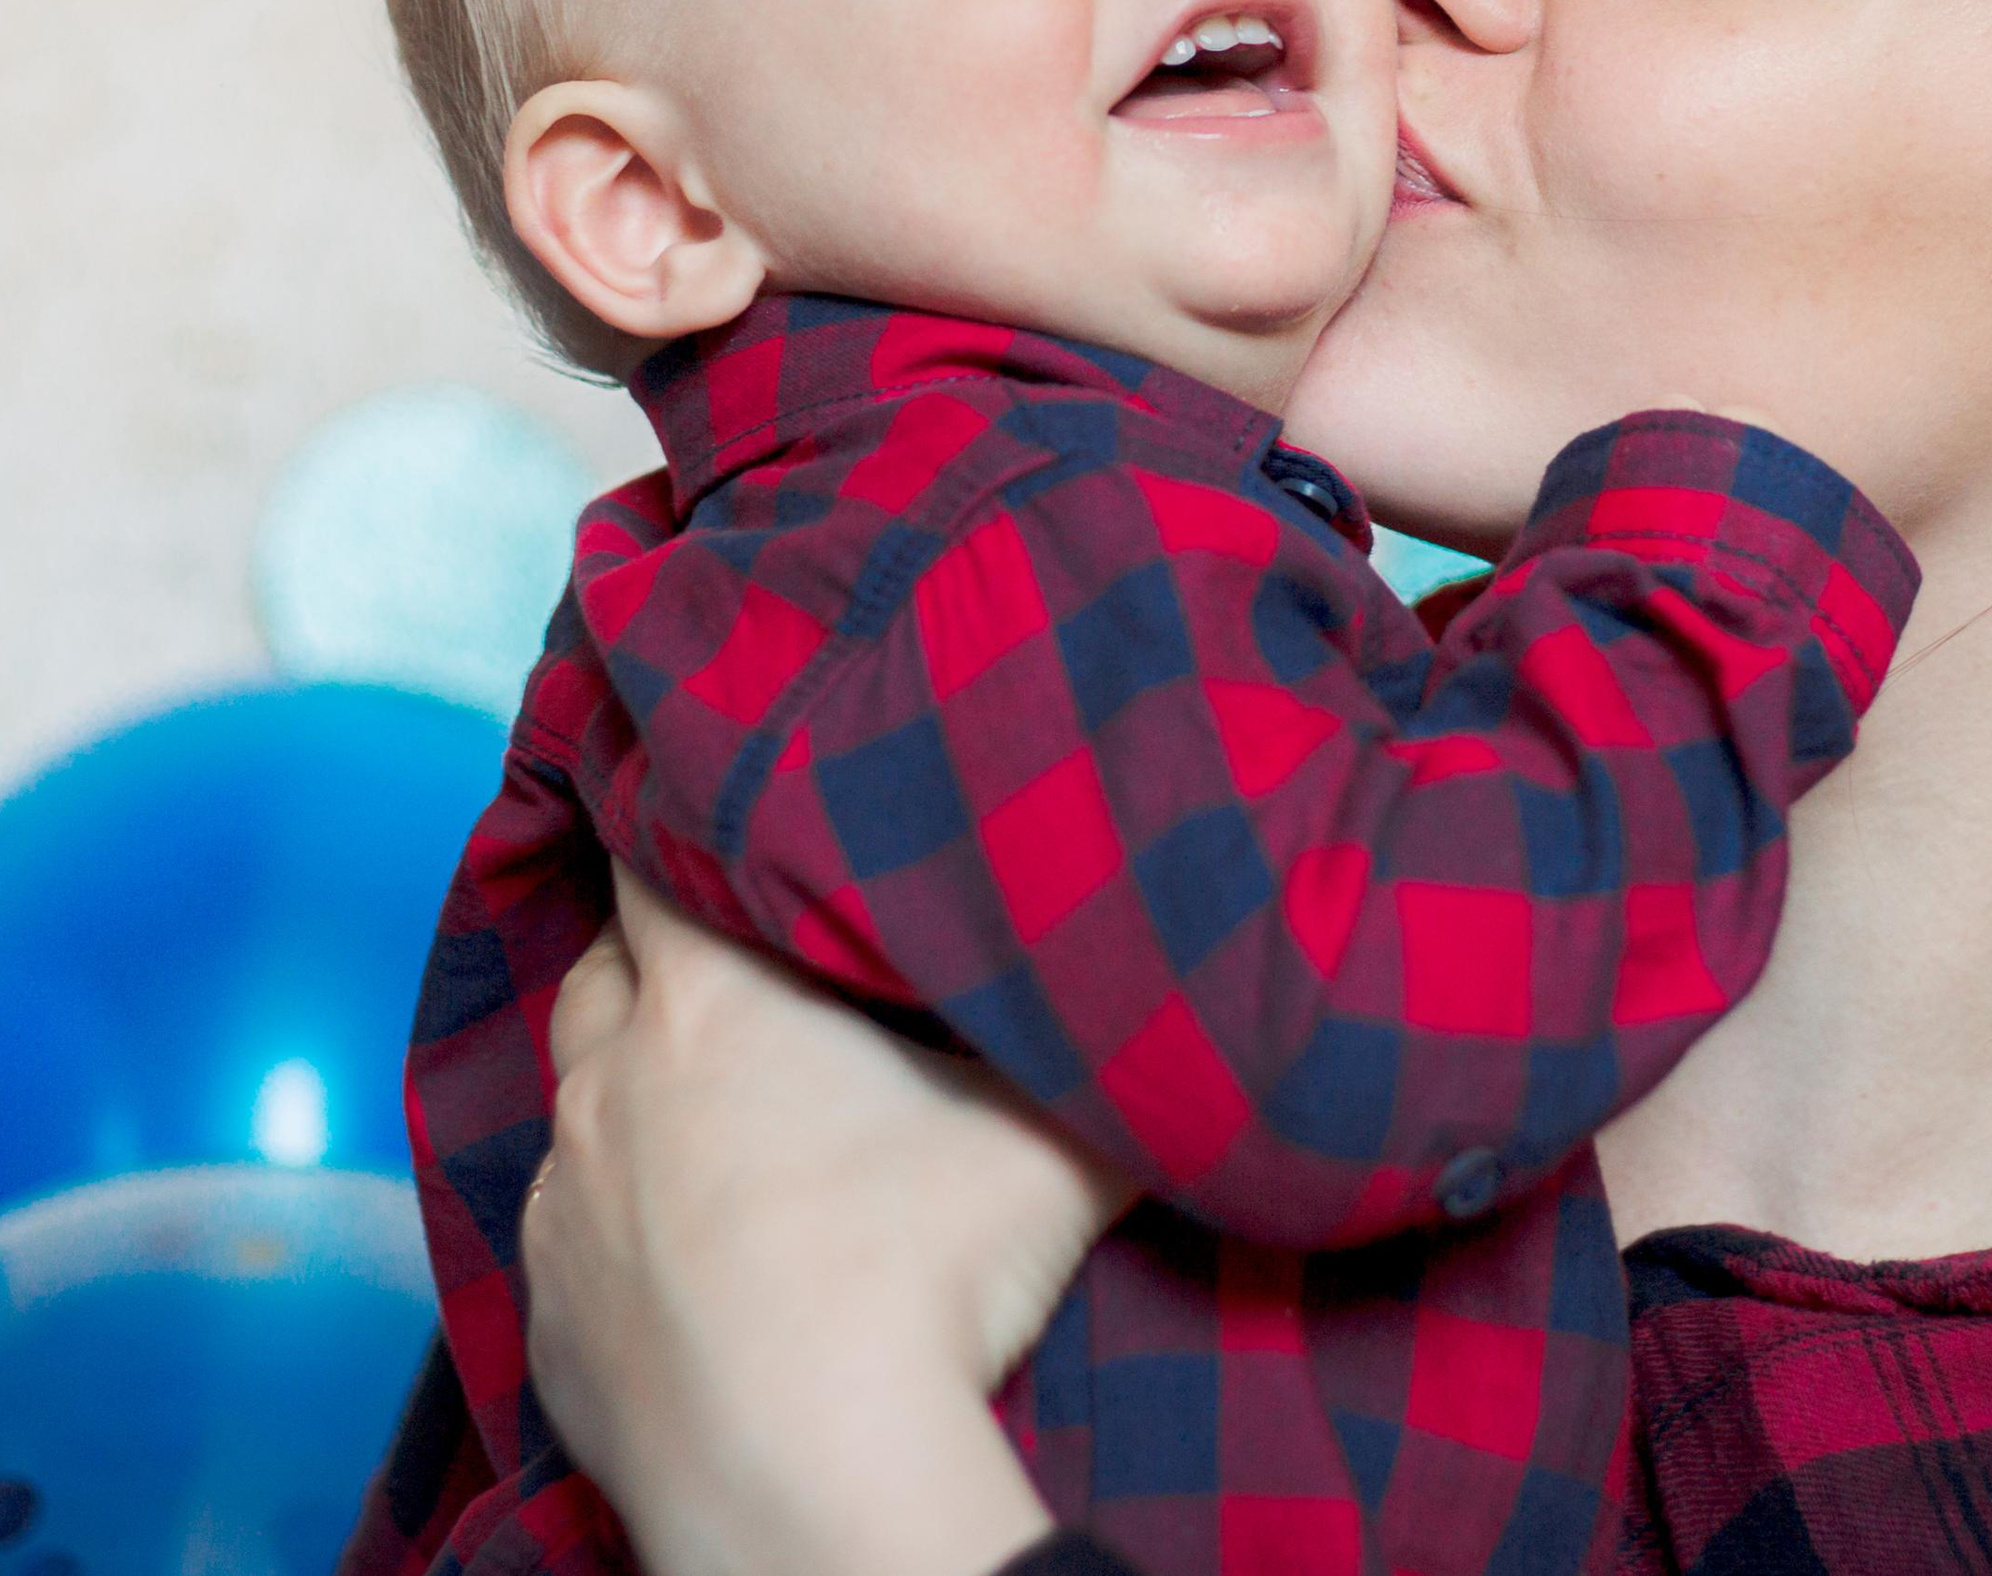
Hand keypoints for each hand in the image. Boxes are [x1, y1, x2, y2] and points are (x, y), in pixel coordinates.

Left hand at [523, 864, 1129, 1575]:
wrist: (812, 1479)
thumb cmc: (926, 1273)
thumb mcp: (1049, 1134)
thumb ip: (1077, 1045)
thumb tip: (1143, 988)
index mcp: (712, 1004)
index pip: (655, 861)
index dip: (679, 823)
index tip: (713, 810)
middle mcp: (611, 1086)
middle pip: (601, 970)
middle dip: (654, 955)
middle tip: (737, 966)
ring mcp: (563, 1208)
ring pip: (574, 1103)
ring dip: (629, 1088)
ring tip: (713, 1109)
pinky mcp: (550, 1321)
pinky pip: (566, 1230)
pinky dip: (613, 1212)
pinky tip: (687, 1243)